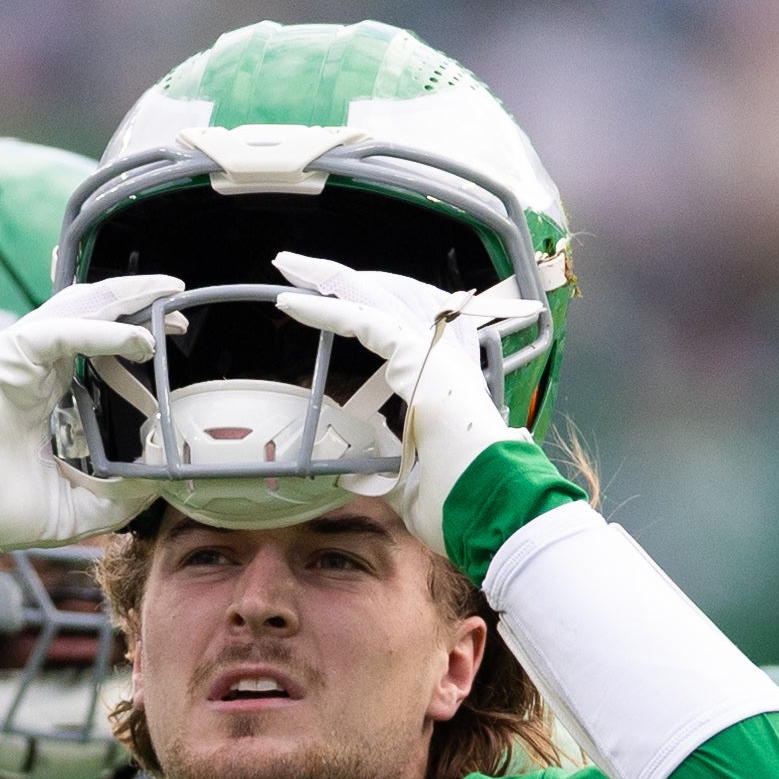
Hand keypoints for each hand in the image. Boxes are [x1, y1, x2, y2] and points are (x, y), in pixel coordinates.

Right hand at [0, 275, 182, 551]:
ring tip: (168, 296)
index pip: (91, 349)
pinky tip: (140, 341)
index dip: (130, 338)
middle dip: (136, 306)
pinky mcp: (2, 354)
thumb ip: (116, 498)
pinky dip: (103, 332)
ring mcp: (13, 356)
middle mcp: (28, 368)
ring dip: (126, 299)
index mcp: (39, 394)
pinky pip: (62, 331)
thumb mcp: (69, 511)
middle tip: (180, 310)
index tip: (171, 340)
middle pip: (89, 316)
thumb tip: (160, 481)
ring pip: (78, 308)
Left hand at [270, 254, 536, 555]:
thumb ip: (381, 469)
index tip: (315, 302)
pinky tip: (292, 305)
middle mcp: (441, 359)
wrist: (491, 510)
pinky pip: (367, 321)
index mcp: (441, 382)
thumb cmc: (459, 504)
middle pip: (385, 298)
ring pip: (376, 297)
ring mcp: (435, 356)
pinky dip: (327, 310)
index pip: (393, 327)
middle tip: (293, 268)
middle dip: (339, 279)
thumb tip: (354, 472)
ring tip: (287, 267)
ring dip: (328, 280)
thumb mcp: (406, 484)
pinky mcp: (422, 361)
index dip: (356, 308)